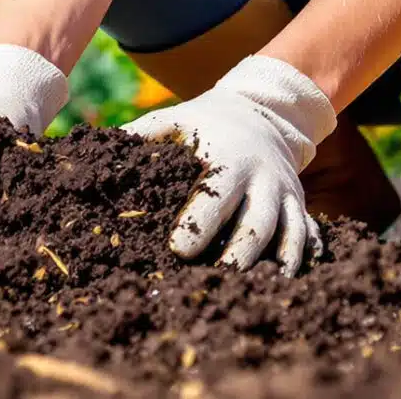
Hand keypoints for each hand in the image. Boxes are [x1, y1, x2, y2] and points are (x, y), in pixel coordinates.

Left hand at [118, 55, 334, 274]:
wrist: (261, 112)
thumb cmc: (205, 123)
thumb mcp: (175, 121)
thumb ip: (142, 135)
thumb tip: (92, 150)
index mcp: (230, 159)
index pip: (216, 195)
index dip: (199, 223)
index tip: (178, 250)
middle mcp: (263, 178)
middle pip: (258, 220)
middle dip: (241, 251)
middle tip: (220, 277)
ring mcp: (286, 192)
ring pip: (287, 231)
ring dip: (274, 261)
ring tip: (254, 288)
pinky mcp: (299, 204)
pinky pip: (307, 233)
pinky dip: (302, 256)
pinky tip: (288, 279)